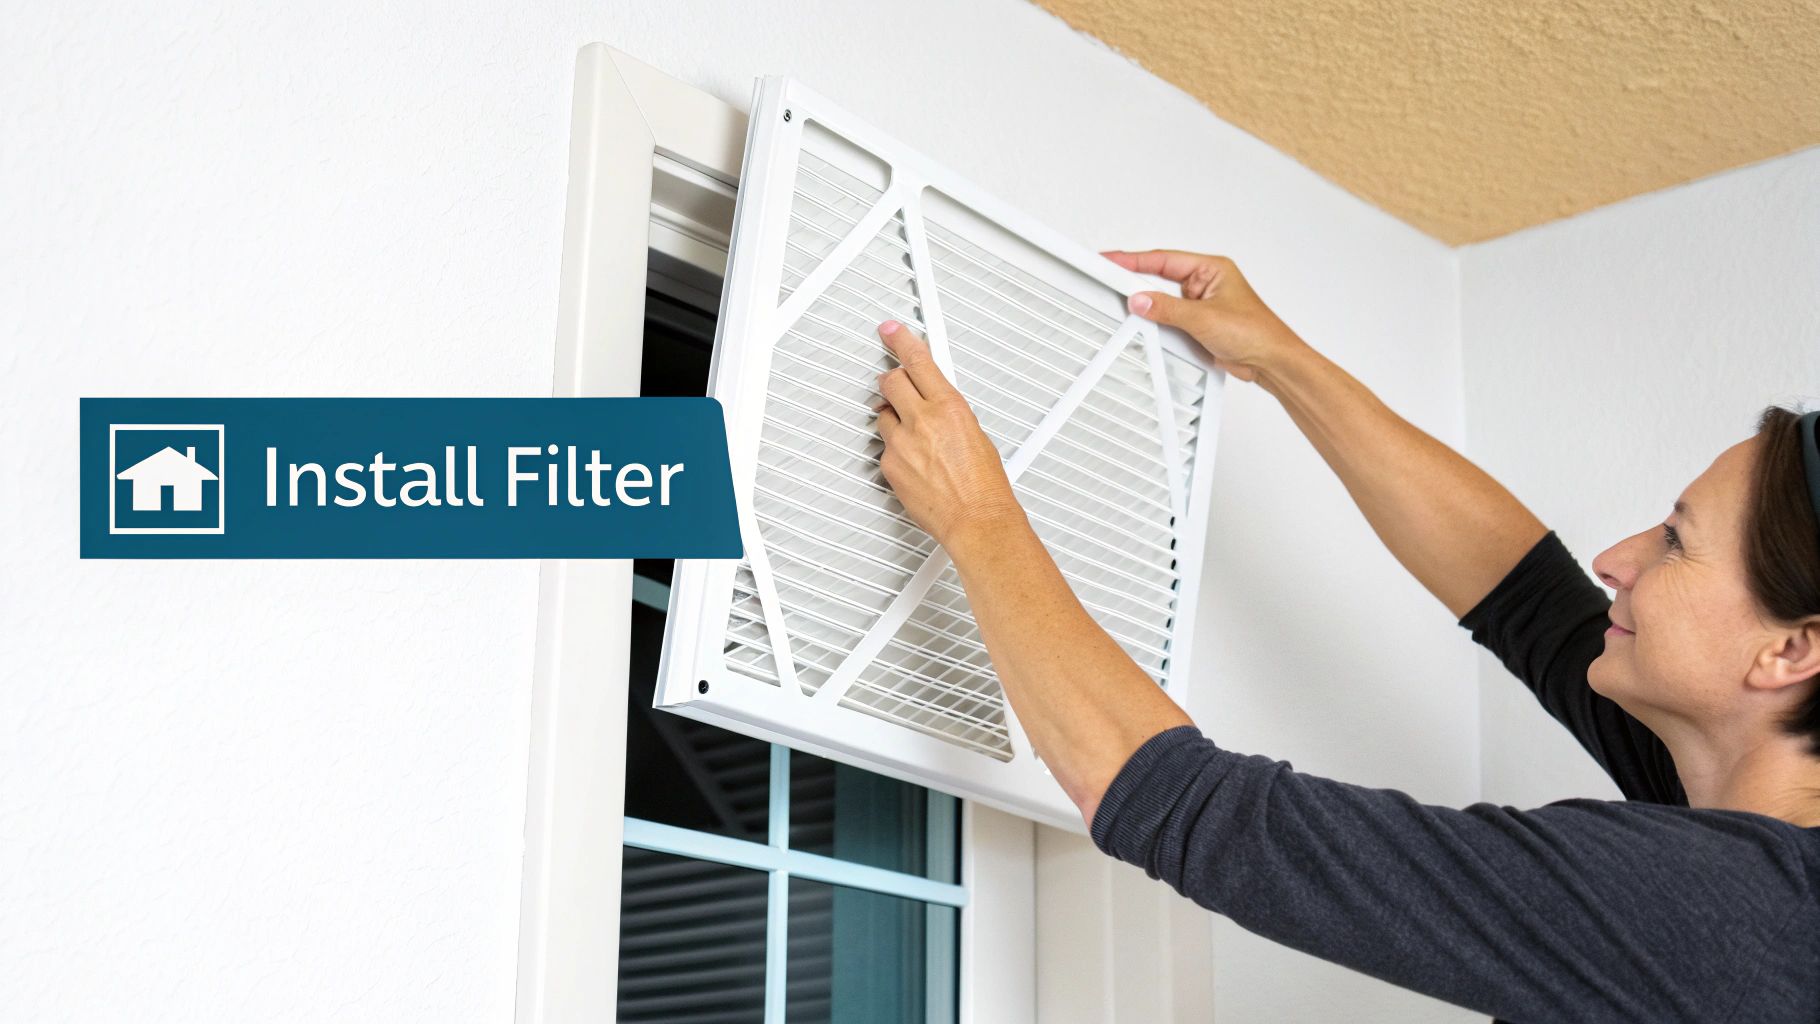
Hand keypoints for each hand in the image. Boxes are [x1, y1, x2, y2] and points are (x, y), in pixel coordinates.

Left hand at [872, 320, 1026, 553]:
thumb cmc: (984, 484)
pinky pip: (886, 447)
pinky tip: (914, 461)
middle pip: (891, 382)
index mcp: (949, 408)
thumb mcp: (977, 433)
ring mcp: (902, 444)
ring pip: (884, 415)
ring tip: (915, 436)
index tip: (890, 331)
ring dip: (895, 418)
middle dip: (893, 379)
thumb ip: (950, 413)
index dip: (900, 341)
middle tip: (896, 381)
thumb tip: (938, 405)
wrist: (976, 520)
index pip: (918, 361)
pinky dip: (896, 449)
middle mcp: (922, 421)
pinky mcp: (890, 465)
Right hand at [1102, 249, 1305, 382]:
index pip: (1163, 260)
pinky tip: (1151, 327)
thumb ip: (1167, 309)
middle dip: (1137, 281)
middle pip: (1160, 277)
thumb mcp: (1204, 318)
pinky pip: (1170, 318)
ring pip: (1164, 300)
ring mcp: (1201, 304)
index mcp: (1211, 269)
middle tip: (1111, 283)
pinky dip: (1159, 323)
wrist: (1271, 361)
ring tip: (1131, 308)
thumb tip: (1140, 300)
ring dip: (1151, 307)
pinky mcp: (1199, 324)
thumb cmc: (1256, 333)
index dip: (1134, 260)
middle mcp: (1206, 283)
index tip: (1111, 260)